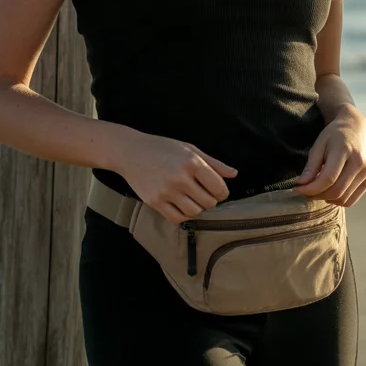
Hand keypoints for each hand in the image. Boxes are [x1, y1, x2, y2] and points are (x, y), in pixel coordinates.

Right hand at [122, 132, 237, 224]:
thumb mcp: (190, 149)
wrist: (131, 152)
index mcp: (192, 162)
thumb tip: (234, 174)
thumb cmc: (163, 148)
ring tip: (193, 199)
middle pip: (208, 202)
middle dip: (210, 199)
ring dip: (198, 208)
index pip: (219, 188)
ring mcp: (166, 191)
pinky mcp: (155, 202)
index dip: (222, 192)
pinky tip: (183, 206)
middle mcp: (180, 178)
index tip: (218, 190)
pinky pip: (177, 218)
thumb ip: (214, 163)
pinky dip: (184, 215)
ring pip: (195, 212)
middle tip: (204, 193)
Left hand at [295, 105, 365, 207]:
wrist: (357, 128)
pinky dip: (337, 200)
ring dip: (326, 198)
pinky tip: (329, 190)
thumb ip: (311, 166)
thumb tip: (302, 185)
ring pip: (343, 199)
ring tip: (317, 188)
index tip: (297, 189)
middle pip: (336, 191)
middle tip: (305, 191)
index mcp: (344, 150)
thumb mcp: (319, 145)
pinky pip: (351, 200)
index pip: (328, 178)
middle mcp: (359, 163)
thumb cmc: (334, 135)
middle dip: (316, 195)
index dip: (310, 188)